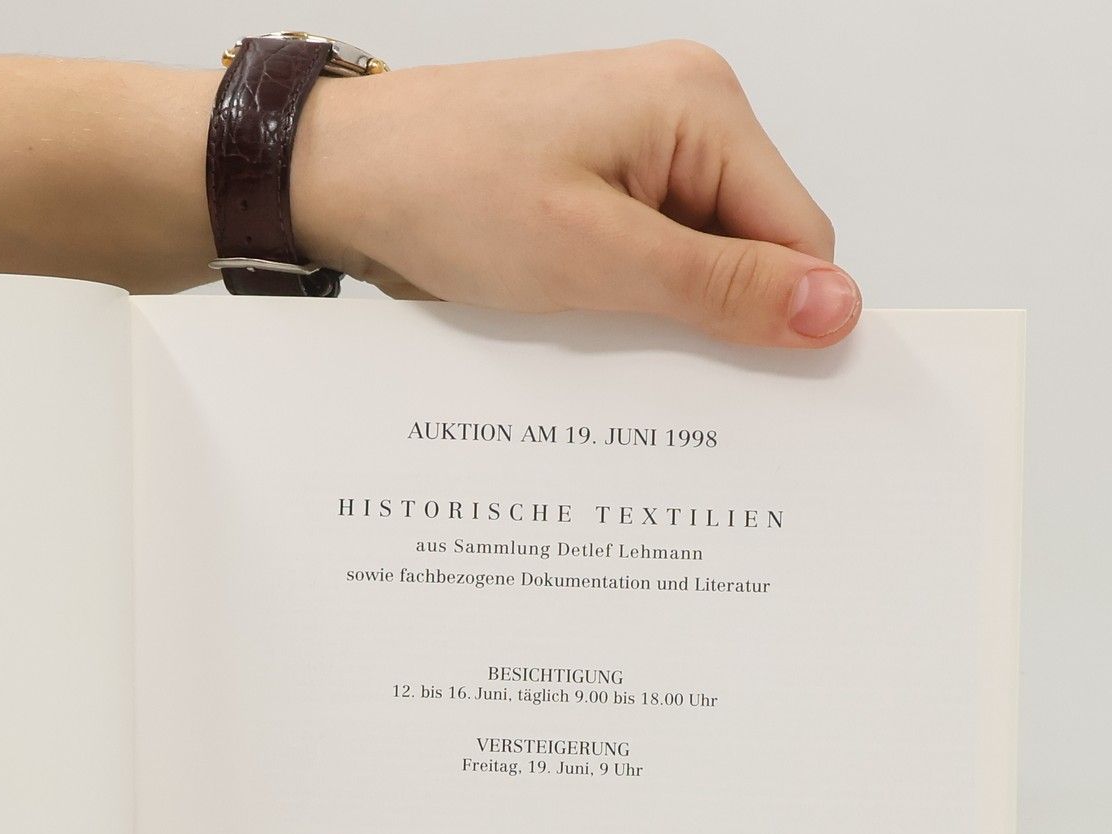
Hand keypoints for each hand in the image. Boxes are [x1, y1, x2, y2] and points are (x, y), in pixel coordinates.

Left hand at [294, 41, 859, 348]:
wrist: (339, 175)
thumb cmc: (443, 190)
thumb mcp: (592, 258)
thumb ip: (717, 288)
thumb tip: (834, 309)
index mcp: (702, 106)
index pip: (800, 236)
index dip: (777, 318)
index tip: (739, 388)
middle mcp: (683, 113)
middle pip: (751, 248)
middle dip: (710, 318)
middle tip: (640, 361)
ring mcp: (637, 146)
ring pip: (693, 261)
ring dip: (655, 316)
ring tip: (586, 330)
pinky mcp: (595, 182)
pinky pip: (642, 257)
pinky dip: (618, 301)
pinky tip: (571, 319)